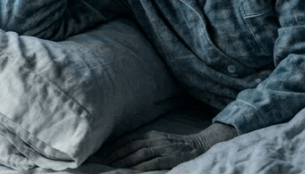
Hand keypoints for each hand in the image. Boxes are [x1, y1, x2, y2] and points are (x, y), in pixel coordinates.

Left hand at [98, 123, 236, 170]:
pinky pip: (153, 163)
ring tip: (114, 167)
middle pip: (132, 146)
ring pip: (140, 154)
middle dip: (117, 154)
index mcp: (152, 135)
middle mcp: (155, 140)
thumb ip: (147, 143)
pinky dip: (141, 167)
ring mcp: (163, 149)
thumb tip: (129, 150)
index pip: (129, 139)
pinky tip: (133, 171)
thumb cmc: (177, 145)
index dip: (116, 146)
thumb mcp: (161, 140)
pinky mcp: (170, 158)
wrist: (199, 145)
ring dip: (125, 161)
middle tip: (105, 162)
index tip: (105, 153)